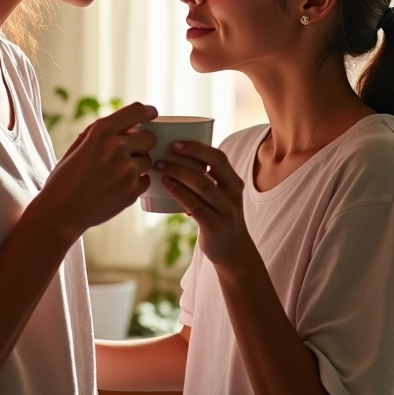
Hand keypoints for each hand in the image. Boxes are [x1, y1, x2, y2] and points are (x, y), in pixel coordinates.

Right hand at [37, 102, 157, 239]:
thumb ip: (102, 134)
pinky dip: (136, 182)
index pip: (137, 111)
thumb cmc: (65, 177)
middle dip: (142, 143)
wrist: (60, 212)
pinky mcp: (132, 191)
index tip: (152, 114)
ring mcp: (126, 170)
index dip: (148, 111)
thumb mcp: (79, 146)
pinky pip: (146, 180)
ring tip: (117, 174)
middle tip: (130, 152)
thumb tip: (127, 126)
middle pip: (149, 137)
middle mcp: (116, 147)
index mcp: (101, 132)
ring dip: (138, 164)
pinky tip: (118, 186)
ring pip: (148, 160)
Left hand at [155, 141, 248, 268]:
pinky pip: (195, 205)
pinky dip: (179, 192)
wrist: (234, 252)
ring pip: (201, 185)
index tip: (176, 142)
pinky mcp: (214, 227)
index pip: (219, 157)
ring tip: (159, 166)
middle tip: (163, 150)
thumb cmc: (219, 217)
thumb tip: (172, 158)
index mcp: (234, 182)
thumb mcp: (220, 196)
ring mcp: (225, 211)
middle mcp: (233, 194)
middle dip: (187, 155)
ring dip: (178, 172)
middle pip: (212, 167)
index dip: (198, 147)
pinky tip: (166, 184)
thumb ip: (205, 180)